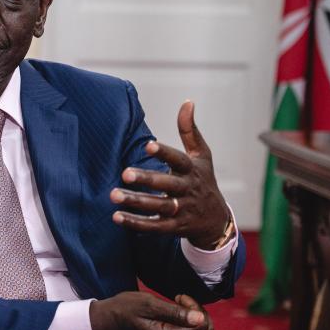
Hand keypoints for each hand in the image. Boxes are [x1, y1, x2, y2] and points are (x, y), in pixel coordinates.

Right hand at [89, 292, 213, 329]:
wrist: (107, 320)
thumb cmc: (124, 308)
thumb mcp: (148, 304)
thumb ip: (175, 312)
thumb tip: (200, 319)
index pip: (201, 326)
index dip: (196, 307)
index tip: (178, 297)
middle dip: (200, 314)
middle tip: (181, 301)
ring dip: (198, 322)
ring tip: (180, 308)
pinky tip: (179, 318)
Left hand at [110, 100, 231, 249]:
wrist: (216, 220)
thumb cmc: (203, 180)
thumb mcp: (202, 156)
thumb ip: (190, 131)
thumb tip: (187, 101)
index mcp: (192, 170)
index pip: (178, 160)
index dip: (164, 153)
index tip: (148, 144)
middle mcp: (187, 190)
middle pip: (167, 185)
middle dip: (147, 179)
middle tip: (125, 173)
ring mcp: (182, 211)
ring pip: (159, 207)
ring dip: (136, 202)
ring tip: (113, 194)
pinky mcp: (175, 228)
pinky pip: (155, 227)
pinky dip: (136, 223)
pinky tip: (117, 216)